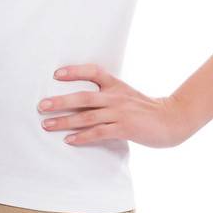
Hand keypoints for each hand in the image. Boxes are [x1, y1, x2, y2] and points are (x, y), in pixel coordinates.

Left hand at [38, 63, 188, 149]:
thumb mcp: (127, 95)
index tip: (56, 74)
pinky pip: (99, 132)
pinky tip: (69, 140)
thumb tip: (82, 101)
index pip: (93, 72)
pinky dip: (82, 136)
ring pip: (87, 116)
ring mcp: (120, 112)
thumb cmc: (146, 110)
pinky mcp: (125, 128)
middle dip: (60, 101)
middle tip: (41, 105)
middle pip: (83, 97)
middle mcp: (116, 96)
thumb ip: (108, 96)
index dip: (74, 71)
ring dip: (64, 121)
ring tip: (47, 125)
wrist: (172, 120)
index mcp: (116, 85)